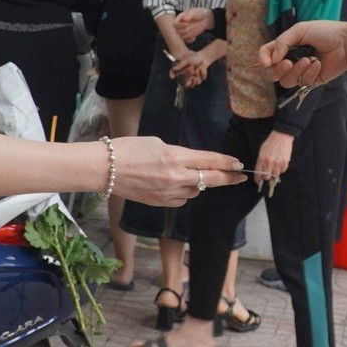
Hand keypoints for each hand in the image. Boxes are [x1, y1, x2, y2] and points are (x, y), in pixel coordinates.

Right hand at [110, 137, 245, 205]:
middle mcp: (175, 177)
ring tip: (190, 175)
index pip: (209, 161)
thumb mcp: (158, 143)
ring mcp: (168, 193)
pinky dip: (184, 193)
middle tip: (240, 177)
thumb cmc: (129, 149)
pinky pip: (181, 200)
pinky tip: (174, 185)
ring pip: (195, 191)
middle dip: (228, 178)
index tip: (238, 163)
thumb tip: (192, 163)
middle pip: (211, 180)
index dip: (226, 162)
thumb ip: (179, 154)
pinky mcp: (160, 203)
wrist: (105, 169)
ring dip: (199, 184)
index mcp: (175, 157)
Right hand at [171, 53, 210, 87]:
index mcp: (185, 74)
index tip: (186, 78)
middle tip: (192, 73)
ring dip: (197, 76)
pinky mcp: (202, 77)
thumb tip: (173, 69)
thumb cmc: (194, 57)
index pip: (182, 81)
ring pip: (196, 83)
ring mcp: (196, 78)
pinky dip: (202, 74)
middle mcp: (190, 77)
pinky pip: (202, 79)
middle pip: (189, 85)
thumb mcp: (185, 60)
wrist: (204, 57)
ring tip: (197, 69)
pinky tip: (202, 69)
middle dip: (191, 80)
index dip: (184, 80)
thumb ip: (179, 65)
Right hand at [173, 8, 213, 43]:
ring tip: (195, 29)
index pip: (175, 24)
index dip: (179, 25)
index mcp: (180, 18)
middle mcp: (181, 25)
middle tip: (193, 26)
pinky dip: (190, 40)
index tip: (186, 24)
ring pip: (182, 37)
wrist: (205, 18)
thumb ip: (189, 15)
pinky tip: (194, 37)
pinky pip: (187, 40)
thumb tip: (184, 19)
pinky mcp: (189, 35)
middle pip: (177, 31)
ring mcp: (184, 31)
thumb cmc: (199, 13)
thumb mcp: (195, 12)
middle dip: (185, 30)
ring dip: (188, 35)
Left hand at [255, 131, 294, 185]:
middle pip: (267, 177)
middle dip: (267, 178)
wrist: (281, 136)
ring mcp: (278, 162)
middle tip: (268, 176)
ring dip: (275, 174)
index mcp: (262, 158)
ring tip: (275, 168)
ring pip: (276, 175)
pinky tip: (280, 164)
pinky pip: (283, 171)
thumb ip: (261, 161)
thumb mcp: (262, 150)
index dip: (258, 179)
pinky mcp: (285, 162)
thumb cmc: (271, 142)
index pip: (258, 173)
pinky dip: (281, 169)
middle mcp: (269, 162)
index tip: (258, 182)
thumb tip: (261, 171)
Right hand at [258, 21, 346, 87]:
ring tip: (309, 60)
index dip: (263, 59)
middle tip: (288, 63)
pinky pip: (303, 83)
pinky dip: (310, 73)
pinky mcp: (311, 81)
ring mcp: (300, 72)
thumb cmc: (324, 32)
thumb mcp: (300, 30)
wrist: (345, 43)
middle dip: (278, 70)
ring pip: (286, 81)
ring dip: (296, 71)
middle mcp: (290, 60)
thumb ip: (282, 42)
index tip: (268, 62)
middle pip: (272, 73)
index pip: (266, 54)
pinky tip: (318, 64)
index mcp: (285, 46)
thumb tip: (273, 59)